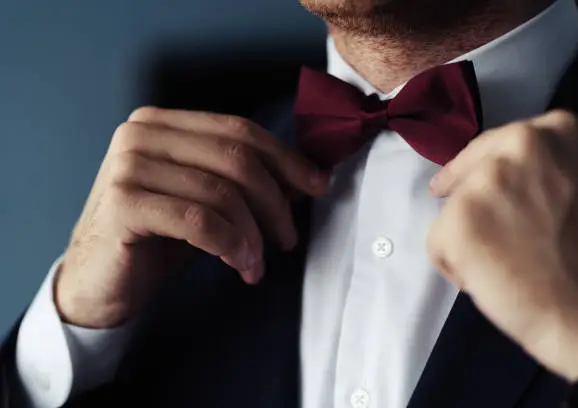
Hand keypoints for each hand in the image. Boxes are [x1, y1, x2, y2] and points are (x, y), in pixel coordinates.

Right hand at [55, 107, 328, 328]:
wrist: (99, 280)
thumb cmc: (156, 239)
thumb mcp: (205, 201)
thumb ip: (243, 181)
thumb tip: (306, 177)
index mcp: (163, 123)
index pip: (240, 131)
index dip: (286, 158)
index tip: (317, 185)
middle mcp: (141, 134)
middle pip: (236, 157)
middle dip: (274, 201)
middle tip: (288, 237)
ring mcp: (128, 166)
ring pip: (221, 191)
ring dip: (253, 233)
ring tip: (257, 263)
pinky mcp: (123, 203)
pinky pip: (199, 220)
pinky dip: (230, 243)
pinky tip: (240, 263)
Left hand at [428, 110, 577, 381]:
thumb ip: (536, 172)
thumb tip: (489, 179)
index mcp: (556, 130)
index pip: (494, 146)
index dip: (481, 169)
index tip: (473, 185)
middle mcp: (518, 145)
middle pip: (467, 173)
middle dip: (470, 199)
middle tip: (490, 232)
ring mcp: (483, 183)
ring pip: (451, 210)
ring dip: (466, 237)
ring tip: (503, 264)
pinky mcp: (457, 221)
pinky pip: (437, 243)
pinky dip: (453, 265)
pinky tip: (486, 280)